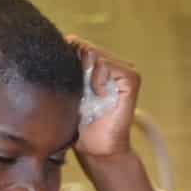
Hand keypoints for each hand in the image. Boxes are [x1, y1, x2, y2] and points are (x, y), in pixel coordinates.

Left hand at [68, 37, 138, 158]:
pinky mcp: (131, 79)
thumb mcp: (67, 91)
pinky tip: (98, 94)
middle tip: (78, 93)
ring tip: (89, 96)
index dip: (66, 57)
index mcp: (97, 63)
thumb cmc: (79, 123)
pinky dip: (97, 79)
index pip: (76, 43)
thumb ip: (65, 68)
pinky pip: (106, 64)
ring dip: (85, 75)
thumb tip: (60, 42)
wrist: (95, 148)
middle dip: (74, 68)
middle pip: (83, 46)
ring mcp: (125, 69)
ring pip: (94, 52)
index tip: (65, 82)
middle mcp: (113, 62)